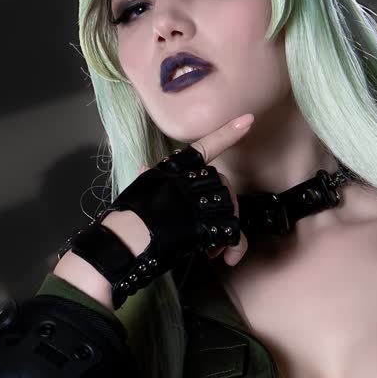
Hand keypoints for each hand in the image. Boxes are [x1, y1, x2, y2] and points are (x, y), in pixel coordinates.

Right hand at [124, 113, 255, 268]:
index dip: (227, 133)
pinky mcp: (210, 221)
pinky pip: (235, 231)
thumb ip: (148, 177)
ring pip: (231, 210)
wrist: (129, 236)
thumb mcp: (141, 187)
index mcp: (178, 168)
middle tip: (212, 238)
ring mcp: (203, 199)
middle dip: (223, 213)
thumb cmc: (131, 213)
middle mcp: (194, 179)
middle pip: (225, 188)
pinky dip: (237, 247)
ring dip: (227, 234)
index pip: (206, 146)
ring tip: (212, 251)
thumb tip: (143, 168)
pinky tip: (231, 257)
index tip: (247, 120)